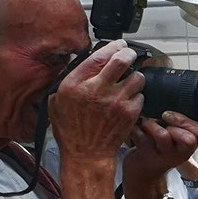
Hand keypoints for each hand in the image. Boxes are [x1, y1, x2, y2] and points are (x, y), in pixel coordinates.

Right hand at [48, 41, 143, 163]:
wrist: (86, 154)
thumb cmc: (71, 130)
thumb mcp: (57, 101)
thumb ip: (70, 81)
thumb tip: (83, 64)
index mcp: (75, 84)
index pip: (98, 56)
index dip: (112, 47)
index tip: (118, 44)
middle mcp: (96, 89)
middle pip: (121, 60)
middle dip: (128, 54)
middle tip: (129, 54)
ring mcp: (116, 101)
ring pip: (136, 77)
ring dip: (134, 77)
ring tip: (129, 81)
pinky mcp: (130, 112)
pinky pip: (140, 95)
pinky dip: (136, 95)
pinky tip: (129, 100)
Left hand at [123, 112, 197, 198]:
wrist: (142, 169)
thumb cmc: (158, 147)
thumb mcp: (175, 136)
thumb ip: (179, 123)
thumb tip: (171, 98)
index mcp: (189, 146)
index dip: (186, 121)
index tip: (170, 116)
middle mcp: (179, 153)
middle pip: (188, 139)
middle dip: (173, 123)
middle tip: (161, 121)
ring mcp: (163, 156)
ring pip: (162, 134)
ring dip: (151, 123)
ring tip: (145, 124)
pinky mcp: (146, 156)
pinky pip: (140, 134)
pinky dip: (134, 127)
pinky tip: (134, 129)